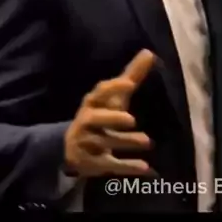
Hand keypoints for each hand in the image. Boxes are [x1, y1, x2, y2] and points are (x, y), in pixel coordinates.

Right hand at [64, 49, 155, 177]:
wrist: (73, 148)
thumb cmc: (101, 116)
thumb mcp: (113, 98)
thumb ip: (130, 77)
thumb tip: (149, 52)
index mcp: (92, 103)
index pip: (99, 93)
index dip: (113, 88)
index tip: (129, 84)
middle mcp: (86, 122)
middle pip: (94, 119)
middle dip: (111, 118)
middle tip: (132, 119)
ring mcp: (87, 143)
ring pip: (104, 143)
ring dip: (125, 142)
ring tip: (148, 141)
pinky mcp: (92, 163)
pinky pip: (109, 165)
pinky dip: (126, 167)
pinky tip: (145, 168)